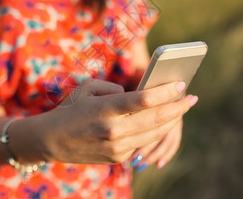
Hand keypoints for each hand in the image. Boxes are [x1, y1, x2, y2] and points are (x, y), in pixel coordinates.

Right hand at [34, 79, 196, 164]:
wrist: (51, 141)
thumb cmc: (70, 109)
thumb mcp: (88, 89)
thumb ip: (114, 88)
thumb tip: (137, 96)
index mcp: (105, 109)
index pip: (143, 100)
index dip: (165, 92)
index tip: (181, 84)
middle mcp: (113, 131)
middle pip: (155, 119)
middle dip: (178, 108)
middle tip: (192, 98)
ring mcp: (117, 148)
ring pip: (154, 134)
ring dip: (171, 121)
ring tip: (182, 109)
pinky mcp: (118, 158)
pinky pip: (143, 143)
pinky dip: (155, 132)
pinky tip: (163, 121)